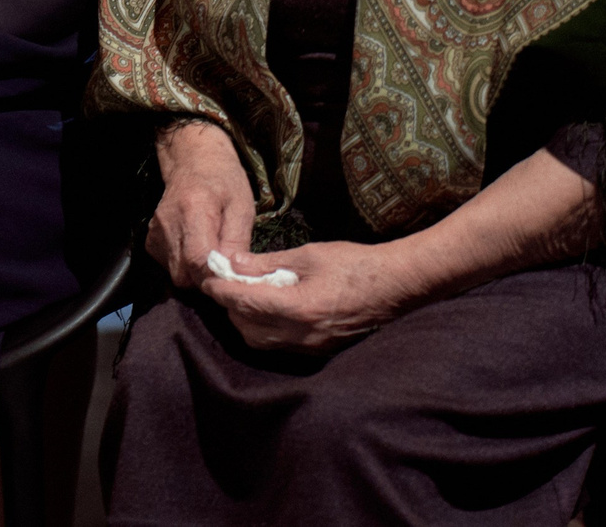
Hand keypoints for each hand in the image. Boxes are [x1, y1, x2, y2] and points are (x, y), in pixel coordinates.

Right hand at [146, 120, 256, 292]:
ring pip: (176, 274)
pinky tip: (196, 247)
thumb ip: (237, 242)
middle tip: (224, 267)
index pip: (197, 260)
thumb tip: (232, 274)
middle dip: (207, 279)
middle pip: (184, 274)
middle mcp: (168, 223)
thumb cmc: (224, 180)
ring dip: (196, 274)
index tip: (231, 277)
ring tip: (211, 254)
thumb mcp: (242, 206)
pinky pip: (168, 266)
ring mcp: (155, 231)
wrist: (193, 159)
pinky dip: (185, 266)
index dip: (215, 276)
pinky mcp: (150, 239)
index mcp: (194, 209)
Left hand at [199, 239, 425, 352]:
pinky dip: (265, 329)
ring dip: (245, 321)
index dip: (222, 290)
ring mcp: (311, 346)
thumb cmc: (355, 263)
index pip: (245, 304)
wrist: (396, 286)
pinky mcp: (319, 351)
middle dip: (231, 307)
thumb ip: (268, 263)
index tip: (208, 278)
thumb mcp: (309, 254)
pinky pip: (280, 345)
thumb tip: (235, 263)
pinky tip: (268, 310)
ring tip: (245, 295)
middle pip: (247, 328)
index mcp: (298, 308)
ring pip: (261, 342)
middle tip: (226, 283)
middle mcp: (301, 334)